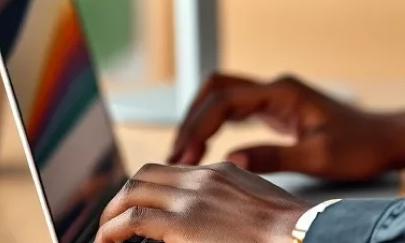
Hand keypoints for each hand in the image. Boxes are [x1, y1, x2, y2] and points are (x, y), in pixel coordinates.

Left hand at [96, 161, 305, 242]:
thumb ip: (232, 204)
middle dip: (122, 196)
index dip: (146, 187)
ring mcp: (192, 197)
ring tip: (103, 234)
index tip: (136, 205)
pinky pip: (133, 220)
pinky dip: (112, 231)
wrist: (301, 234)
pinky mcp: (184, 222)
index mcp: (221, 173)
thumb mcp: (258, 207)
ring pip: (133, 192)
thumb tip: (217, 221)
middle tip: (112, 219)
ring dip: (111, 213)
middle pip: (145, 174)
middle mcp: (203, 178)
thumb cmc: (289, 231)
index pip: (171, 170)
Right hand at [169, 73, 404, 179]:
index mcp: (284, 92)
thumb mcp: (319, 157)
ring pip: (223, 97)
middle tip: (176, 155)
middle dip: (191, 118)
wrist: (385, 139)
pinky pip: (235, 111)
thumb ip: (274, 157)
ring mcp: (275, 98)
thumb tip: (230, 162)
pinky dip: (215, 127)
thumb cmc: (360, 146)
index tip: (183, 156)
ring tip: (184, 157)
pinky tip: (207, 152)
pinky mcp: (277, 110)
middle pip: (216, 89)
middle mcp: (276, 89)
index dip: (198, 126)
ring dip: (200, 121)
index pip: (225, 99)